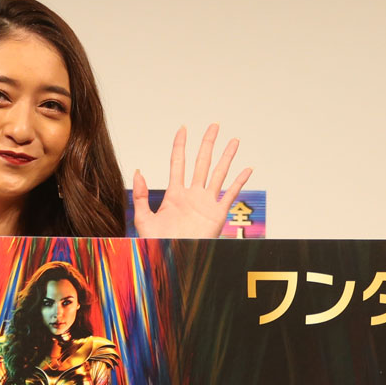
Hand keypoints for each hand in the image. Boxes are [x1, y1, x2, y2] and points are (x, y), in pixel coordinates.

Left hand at [132, 124, 252, 238]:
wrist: (172, 259)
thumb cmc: (157, 244)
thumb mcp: (143, 218)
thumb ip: (140, 195)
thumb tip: (138, 172)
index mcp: (175, 194)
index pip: (178, 162)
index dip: (180, 145)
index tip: (183, 129)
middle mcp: (193, 195)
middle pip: (202, 162)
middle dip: (208, 143)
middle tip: (214, 125)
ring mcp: (206, 203)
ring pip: (218, 173)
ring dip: (227, 157)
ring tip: (234, 140)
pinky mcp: (218, 214)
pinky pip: (231, 194)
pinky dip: (240, 181)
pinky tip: (247, 169)